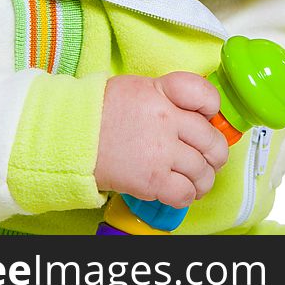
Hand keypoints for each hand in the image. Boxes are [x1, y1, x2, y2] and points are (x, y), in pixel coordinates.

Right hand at [94, 72, 228, 208]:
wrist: (69, 135)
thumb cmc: (100, 112)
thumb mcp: (138, 89)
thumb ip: (167, 97)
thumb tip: (194, 114)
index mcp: (162, 91)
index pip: (205, 95)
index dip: (213, 108)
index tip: (208, 117)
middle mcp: (166, 119)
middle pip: (210, 139)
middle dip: (215, 154)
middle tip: (210, 159)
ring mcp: (160, 150)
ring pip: (202, 170)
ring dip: (203, 180)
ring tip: (197, 181)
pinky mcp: (152, 179)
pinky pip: (185, 192)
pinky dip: (187, 196)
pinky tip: (180, 191)